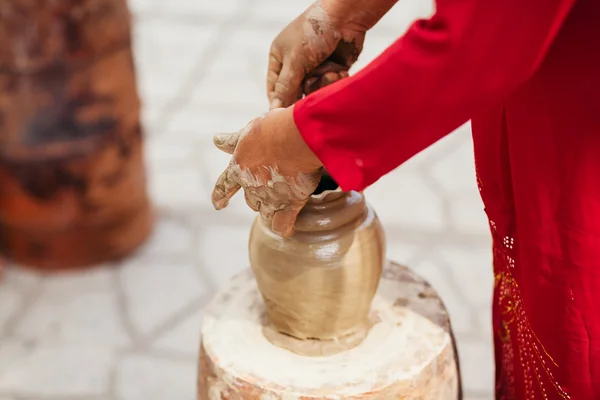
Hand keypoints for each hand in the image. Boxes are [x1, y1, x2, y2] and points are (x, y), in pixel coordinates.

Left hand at [211, 107, 323, 236]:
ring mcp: (270, 197)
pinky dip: (283, 228)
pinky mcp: (290, 203)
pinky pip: (281, 224)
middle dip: (257, 198)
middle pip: (250, 200)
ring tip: (280, 206)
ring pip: (265, 213)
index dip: (220, 195)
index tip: (217, 205)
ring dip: (270, 211)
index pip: (224, 185)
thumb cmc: (273, 129)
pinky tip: (287, 229)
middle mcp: (251, 186)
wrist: (297, 137)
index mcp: (238, 167)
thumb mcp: (248, 131)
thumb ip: (233, 141)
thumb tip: (216, 140)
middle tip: (268, 190)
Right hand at [267, 1, 365, 108]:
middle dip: (307, 90)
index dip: (280, 102)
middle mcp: (296, 64)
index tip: (286, 115)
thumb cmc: (314, 33)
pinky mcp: (332, 70)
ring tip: (331, 72)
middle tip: (314, 88)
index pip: (275, 88)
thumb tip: (274, 111)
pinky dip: (335, 80)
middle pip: (296, 93)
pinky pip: (329, 86)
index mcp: (279, 58)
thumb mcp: (294, 62)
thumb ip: (285, 88)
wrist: (346, 18)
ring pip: (314, 91)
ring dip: (323, 84)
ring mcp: (314, 67)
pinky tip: (340, 70)